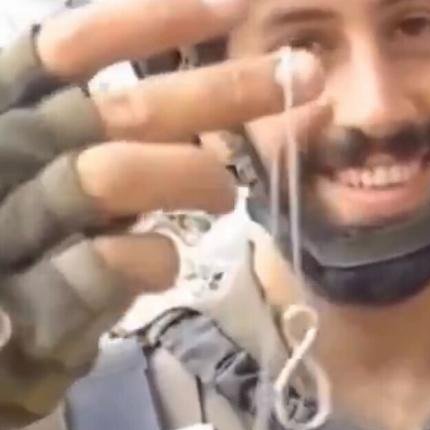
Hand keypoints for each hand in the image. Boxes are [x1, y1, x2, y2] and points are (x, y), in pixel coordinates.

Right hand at [0, 0, 327, 365]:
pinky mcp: (32, 306)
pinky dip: (157, 256)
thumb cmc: (27, 249)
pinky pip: (113, 260)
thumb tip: (203, 96)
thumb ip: (115, 134)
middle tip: (306, 76)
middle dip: (225, 90)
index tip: (229, 8)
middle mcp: (5, 162)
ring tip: (227, 193)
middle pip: (122, 109)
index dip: (146, 20)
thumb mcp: (59, 174)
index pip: (64, 49)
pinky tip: (167, 261)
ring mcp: (16, 232)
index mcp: (5, 119)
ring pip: (115, 175)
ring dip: (195, 177)